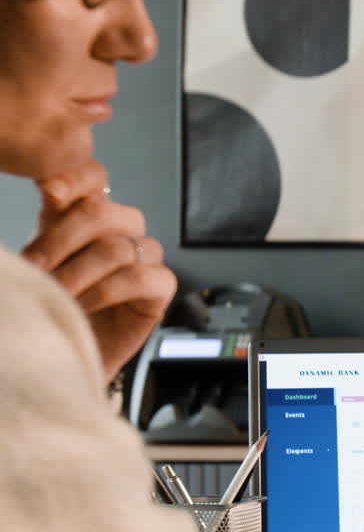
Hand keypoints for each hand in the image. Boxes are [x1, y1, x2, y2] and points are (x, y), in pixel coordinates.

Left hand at [22, 160, 176, 383]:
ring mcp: (144, 257)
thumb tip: (47, 191)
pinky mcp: (161, 286)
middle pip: (103, 211)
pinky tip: (82, 306)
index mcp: (85, 216)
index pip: (94, 177)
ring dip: (77, 274)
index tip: (47, 192)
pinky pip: (139, 277)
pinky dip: (104, 292)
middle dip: (62, 239)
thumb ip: (44, 233)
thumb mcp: (36, 267)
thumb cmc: (49, 310)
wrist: (65, 355)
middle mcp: (120, 231)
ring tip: (54, 295)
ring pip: (118, 247)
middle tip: (34, 267)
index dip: (76, 177)